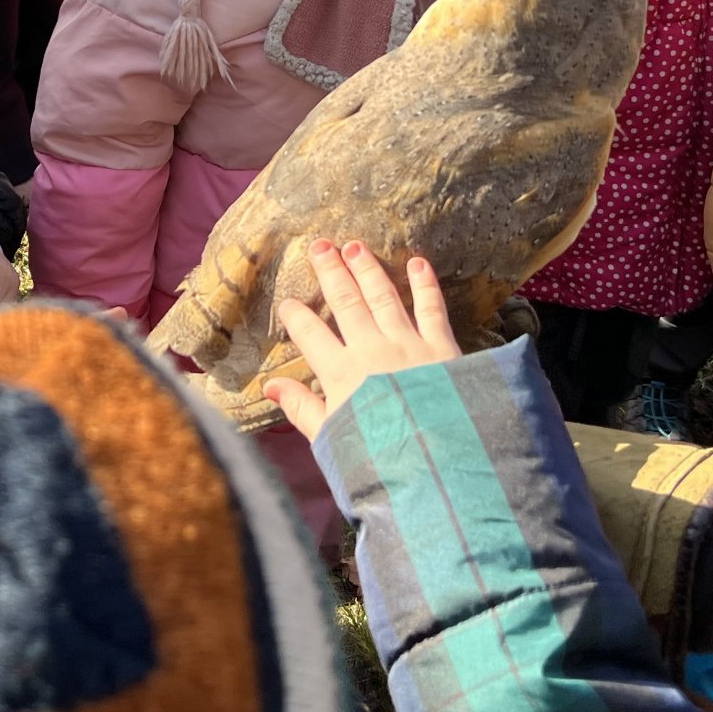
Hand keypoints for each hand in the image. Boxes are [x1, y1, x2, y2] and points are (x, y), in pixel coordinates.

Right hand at [263, 239, 460, 441]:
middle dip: (331, 272)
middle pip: (346, 302)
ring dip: (368, 269)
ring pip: (383, 297)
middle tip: (319, 247)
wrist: (436, 465)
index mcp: (341, 373)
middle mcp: (372, 349)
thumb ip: (302, 409)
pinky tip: (418, 263)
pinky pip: (431, 308)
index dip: (296, 315)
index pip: (310, 334)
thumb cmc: (379, 460)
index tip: (287, 302)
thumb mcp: (331, 439)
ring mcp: (408, 344)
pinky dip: (424, 284)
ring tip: (355, 246)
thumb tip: (271, 386)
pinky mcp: (441, 347)